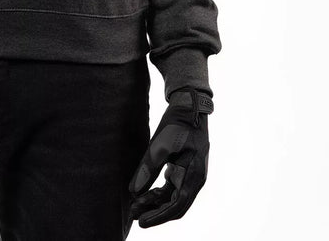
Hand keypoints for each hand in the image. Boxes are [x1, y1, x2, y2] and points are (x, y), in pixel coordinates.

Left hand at [127, 88, 212, 227]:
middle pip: (175, 205)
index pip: (177, 206)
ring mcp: (189, 174)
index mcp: (194, 176)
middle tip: (135, 216)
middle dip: (155, 212)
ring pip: (171, 197)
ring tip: (134, 206)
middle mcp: (195, 179)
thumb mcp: (160, 144)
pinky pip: (170, 187)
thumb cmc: (177, 123)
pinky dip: (157, 192)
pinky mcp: (182, 168)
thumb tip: (133, 192)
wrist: (188, 105)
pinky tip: (142, 193)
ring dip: (154, 202)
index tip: (142, 222)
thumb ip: (148, 168)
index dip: (159, 216)